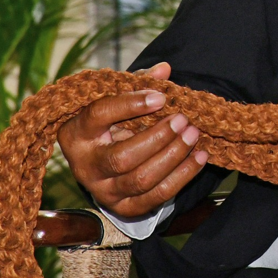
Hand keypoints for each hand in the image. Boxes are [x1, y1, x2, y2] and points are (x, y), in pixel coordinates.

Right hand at [57, 62, 208, 217]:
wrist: (100, 161)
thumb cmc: (110, 122)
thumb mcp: (116, 98)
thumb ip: (138, 82)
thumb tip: (164, 69)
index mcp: (77, 133)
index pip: (99, 115)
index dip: (129, 105)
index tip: (161, 97)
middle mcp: (85, 167)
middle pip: (122, 157)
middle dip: (158, 138)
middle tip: (183, 119)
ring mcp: (104, 191)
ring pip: (142, 180)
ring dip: (174, 156)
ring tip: (194, 135)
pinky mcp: (125, 208)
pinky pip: (157, 197)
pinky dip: (183, 176)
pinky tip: (200, 157)